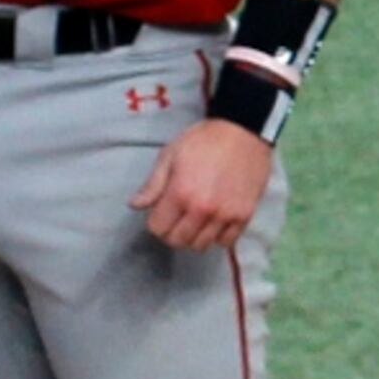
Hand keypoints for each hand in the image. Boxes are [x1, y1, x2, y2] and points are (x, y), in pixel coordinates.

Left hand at [129, 118, 273, 250]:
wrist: (242, 133)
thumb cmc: (201, 141)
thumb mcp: (170, 156)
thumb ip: (152, 185)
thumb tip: (134, 205)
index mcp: (180, 193)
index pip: (158, 228)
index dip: (154, 222)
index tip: (159, 212)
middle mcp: (202, 210)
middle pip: (178, 241)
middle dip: (171, 232)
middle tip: (174, 218)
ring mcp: (225, 216)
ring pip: (201, 246)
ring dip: (193, 236)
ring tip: (193, 220)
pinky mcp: (244, 217)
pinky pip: (225, 243)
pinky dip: (216, 237)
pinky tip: (212, 222)